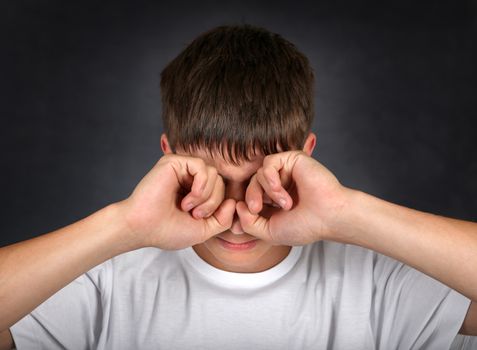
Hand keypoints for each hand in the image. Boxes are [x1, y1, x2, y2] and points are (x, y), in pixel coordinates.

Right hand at [117, 154, 234, 249]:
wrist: (142, 227)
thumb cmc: (167, 230)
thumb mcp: (204, 230)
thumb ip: (223, 219)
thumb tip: (233, 202)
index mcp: (196, 191)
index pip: (223, 191)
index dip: (220, 208)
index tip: (202, 220)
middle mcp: (189, 177)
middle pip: (220, 182)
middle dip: (213, 202)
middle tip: (195, 215)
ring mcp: (182, 168)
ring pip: (214, 174)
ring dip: (206, 196)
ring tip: (188, 207)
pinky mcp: (174, 162)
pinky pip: (202, 167)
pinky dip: (201, 186)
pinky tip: (188, 199)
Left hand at [236, 151, 348, 244]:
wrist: (330, 217)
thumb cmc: (306, 226)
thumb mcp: (269, 232)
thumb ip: (248, 222)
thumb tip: (238, 206)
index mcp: (273, 201)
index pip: (248, 197)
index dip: (242, 207)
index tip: (244, 220)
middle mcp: (279, 185)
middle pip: (250, 184)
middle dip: (250, 197)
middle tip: (256, 209)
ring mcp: (285, 172)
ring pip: (258, 174)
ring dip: (266, 191)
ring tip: (285, 205)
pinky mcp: (292, 160)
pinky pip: (268, 163)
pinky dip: (270, 179)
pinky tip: (282, 192)